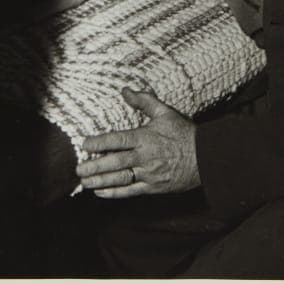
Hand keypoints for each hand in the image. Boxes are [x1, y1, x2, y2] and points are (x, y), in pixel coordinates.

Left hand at [76, 87, 200, 198]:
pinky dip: (114, 193)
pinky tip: (101, 192)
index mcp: (145, 137)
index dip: (99, 142)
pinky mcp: (153, 187)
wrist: (205, 157)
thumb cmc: (184, 133)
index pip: (117, 140)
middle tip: (78, 169)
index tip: (84, 144)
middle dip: (94, 167)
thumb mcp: (165, 112)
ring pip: (120, 179)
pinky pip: (130, 192)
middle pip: (114, 163)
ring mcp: (148, 174)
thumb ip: (143, 100)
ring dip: (100, 181)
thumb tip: (125, 90)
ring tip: (84, 182)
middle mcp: (144, 157)